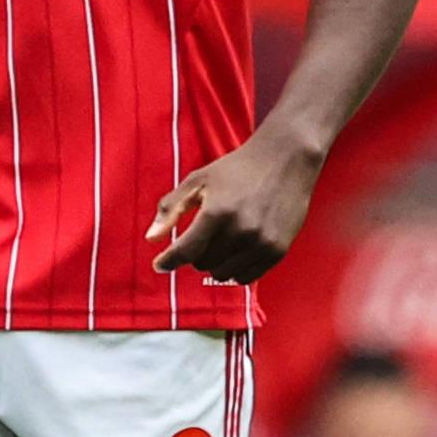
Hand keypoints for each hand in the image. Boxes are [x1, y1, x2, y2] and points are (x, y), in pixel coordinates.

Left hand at [149, 126, 322, 284]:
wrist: (285, 160)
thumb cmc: (237, 169)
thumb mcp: (198, 180)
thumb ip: (171, 208)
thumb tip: (150, 238)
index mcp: (217, 212)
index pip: (185, 251)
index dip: (168, 261)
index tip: (159, 265)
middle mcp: (240, 231)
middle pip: (202, 264)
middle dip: (196, 253)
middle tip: (204, 234)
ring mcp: (261, 243)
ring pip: (223, 274)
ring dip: (216, 262)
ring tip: (222, 240)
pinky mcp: (277, 250)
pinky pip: (246, 277)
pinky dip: (236, 269)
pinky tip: (237, 251)